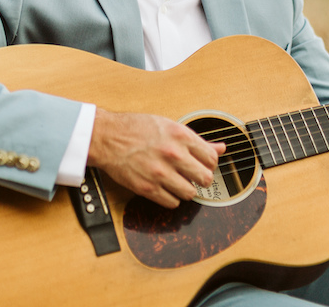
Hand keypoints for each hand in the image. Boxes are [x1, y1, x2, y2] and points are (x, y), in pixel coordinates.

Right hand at [87, 109, 224, 208]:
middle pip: (205, 179)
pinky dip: (171, 198)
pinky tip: (165, 188)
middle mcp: (173, 154)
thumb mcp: (169, 126)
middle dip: (202, 179)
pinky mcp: (148, 188)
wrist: (108, 137)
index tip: (202, 165)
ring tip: (177, 182)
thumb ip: (197, 140)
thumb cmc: (136, 128)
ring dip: (186, 189)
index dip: (209, 164)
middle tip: (193, 176)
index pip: (211, 159)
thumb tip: (220, 148)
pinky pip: (172, 203)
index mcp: (181, 136)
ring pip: (190, 193)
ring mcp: (161, 173)